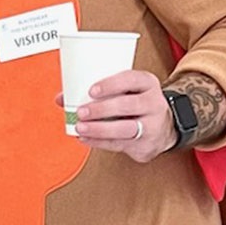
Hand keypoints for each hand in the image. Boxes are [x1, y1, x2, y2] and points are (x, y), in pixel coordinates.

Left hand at [56, 70, 176, 161]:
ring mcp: (153, 125)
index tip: (91, 90)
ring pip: (126, 128)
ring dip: (99, 129)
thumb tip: (61, 98)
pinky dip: (100, 142)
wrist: (164, 127)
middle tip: (81, 112)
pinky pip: (121, 144)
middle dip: (101, 109)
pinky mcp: (146, 145)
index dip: (111, 85)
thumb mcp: (124, 90)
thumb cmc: (136, 103)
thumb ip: (96, 91)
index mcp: (147, 83)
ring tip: (81, 127)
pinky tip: (85, 138)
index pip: (131, 79)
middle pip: (127, 105)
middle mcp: (154, 103)